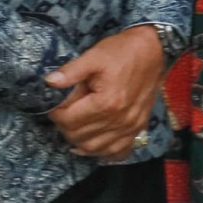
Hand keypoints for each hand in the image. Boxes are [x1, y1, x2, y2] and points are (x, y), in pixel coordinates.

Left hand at [46, 26, 165, 157]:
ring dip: (79, 140)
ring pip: (94, 149)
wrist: (154, 50)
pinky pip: (118, 152)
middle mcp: (119, 120)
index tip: (55, 103)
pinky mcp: (138, 128)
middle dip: (65, 126)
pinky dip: (102, 151)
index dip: (56, 113)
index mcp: (106, 102)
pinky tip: (93, 142)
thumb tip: (48, 83)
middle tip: (64, 112)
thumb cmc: (123, 51)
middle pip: (79, 137)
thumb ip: (71, 72)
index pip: (69, 120)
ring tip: (74, 125)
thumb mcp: (94, 56)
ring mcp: (130, 127)